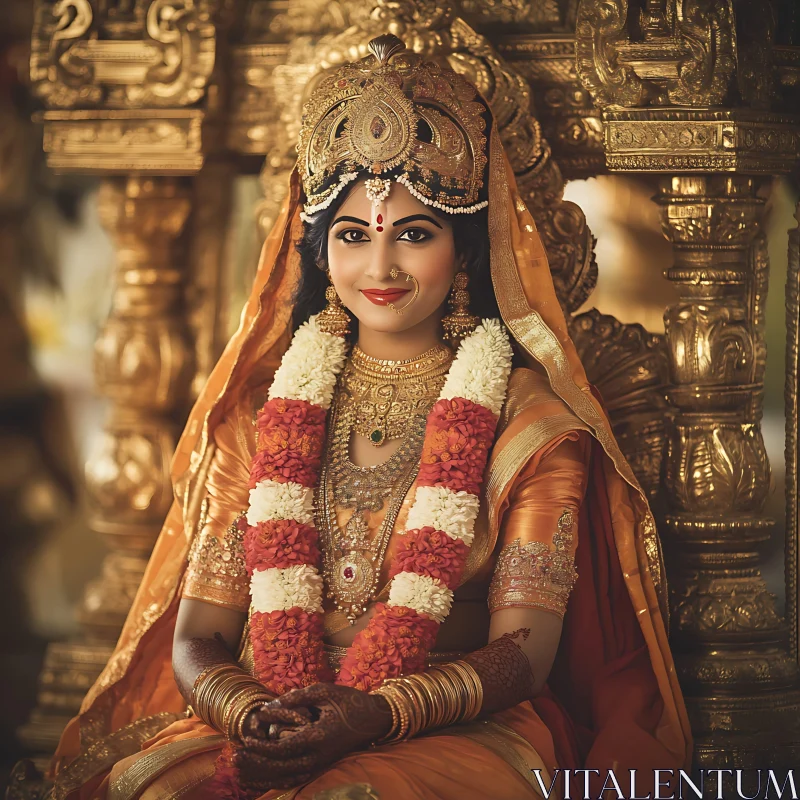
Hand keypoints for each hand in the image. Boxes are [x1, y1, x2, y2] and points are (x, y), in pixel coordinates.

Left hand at [233, 683, 392, 790]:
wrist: (374, 718)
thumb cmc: (350, 701)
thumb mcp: (325, 691)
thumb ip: (296, 697)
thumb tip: (269, 706)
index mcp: (318, 736)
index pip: (283, 749)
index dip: (262, 747)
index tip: (246, 740)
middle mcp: (318, 756)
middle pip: (281, 768)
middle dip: (256, 765)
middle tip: (236, 757)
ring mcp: (320, 764)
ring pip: (287, 778)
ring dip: (263, 776)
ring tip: (242, 771)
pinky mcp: (321, 766)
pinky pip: (295, 779)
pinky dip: (276, 781)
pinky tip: (262, 778)